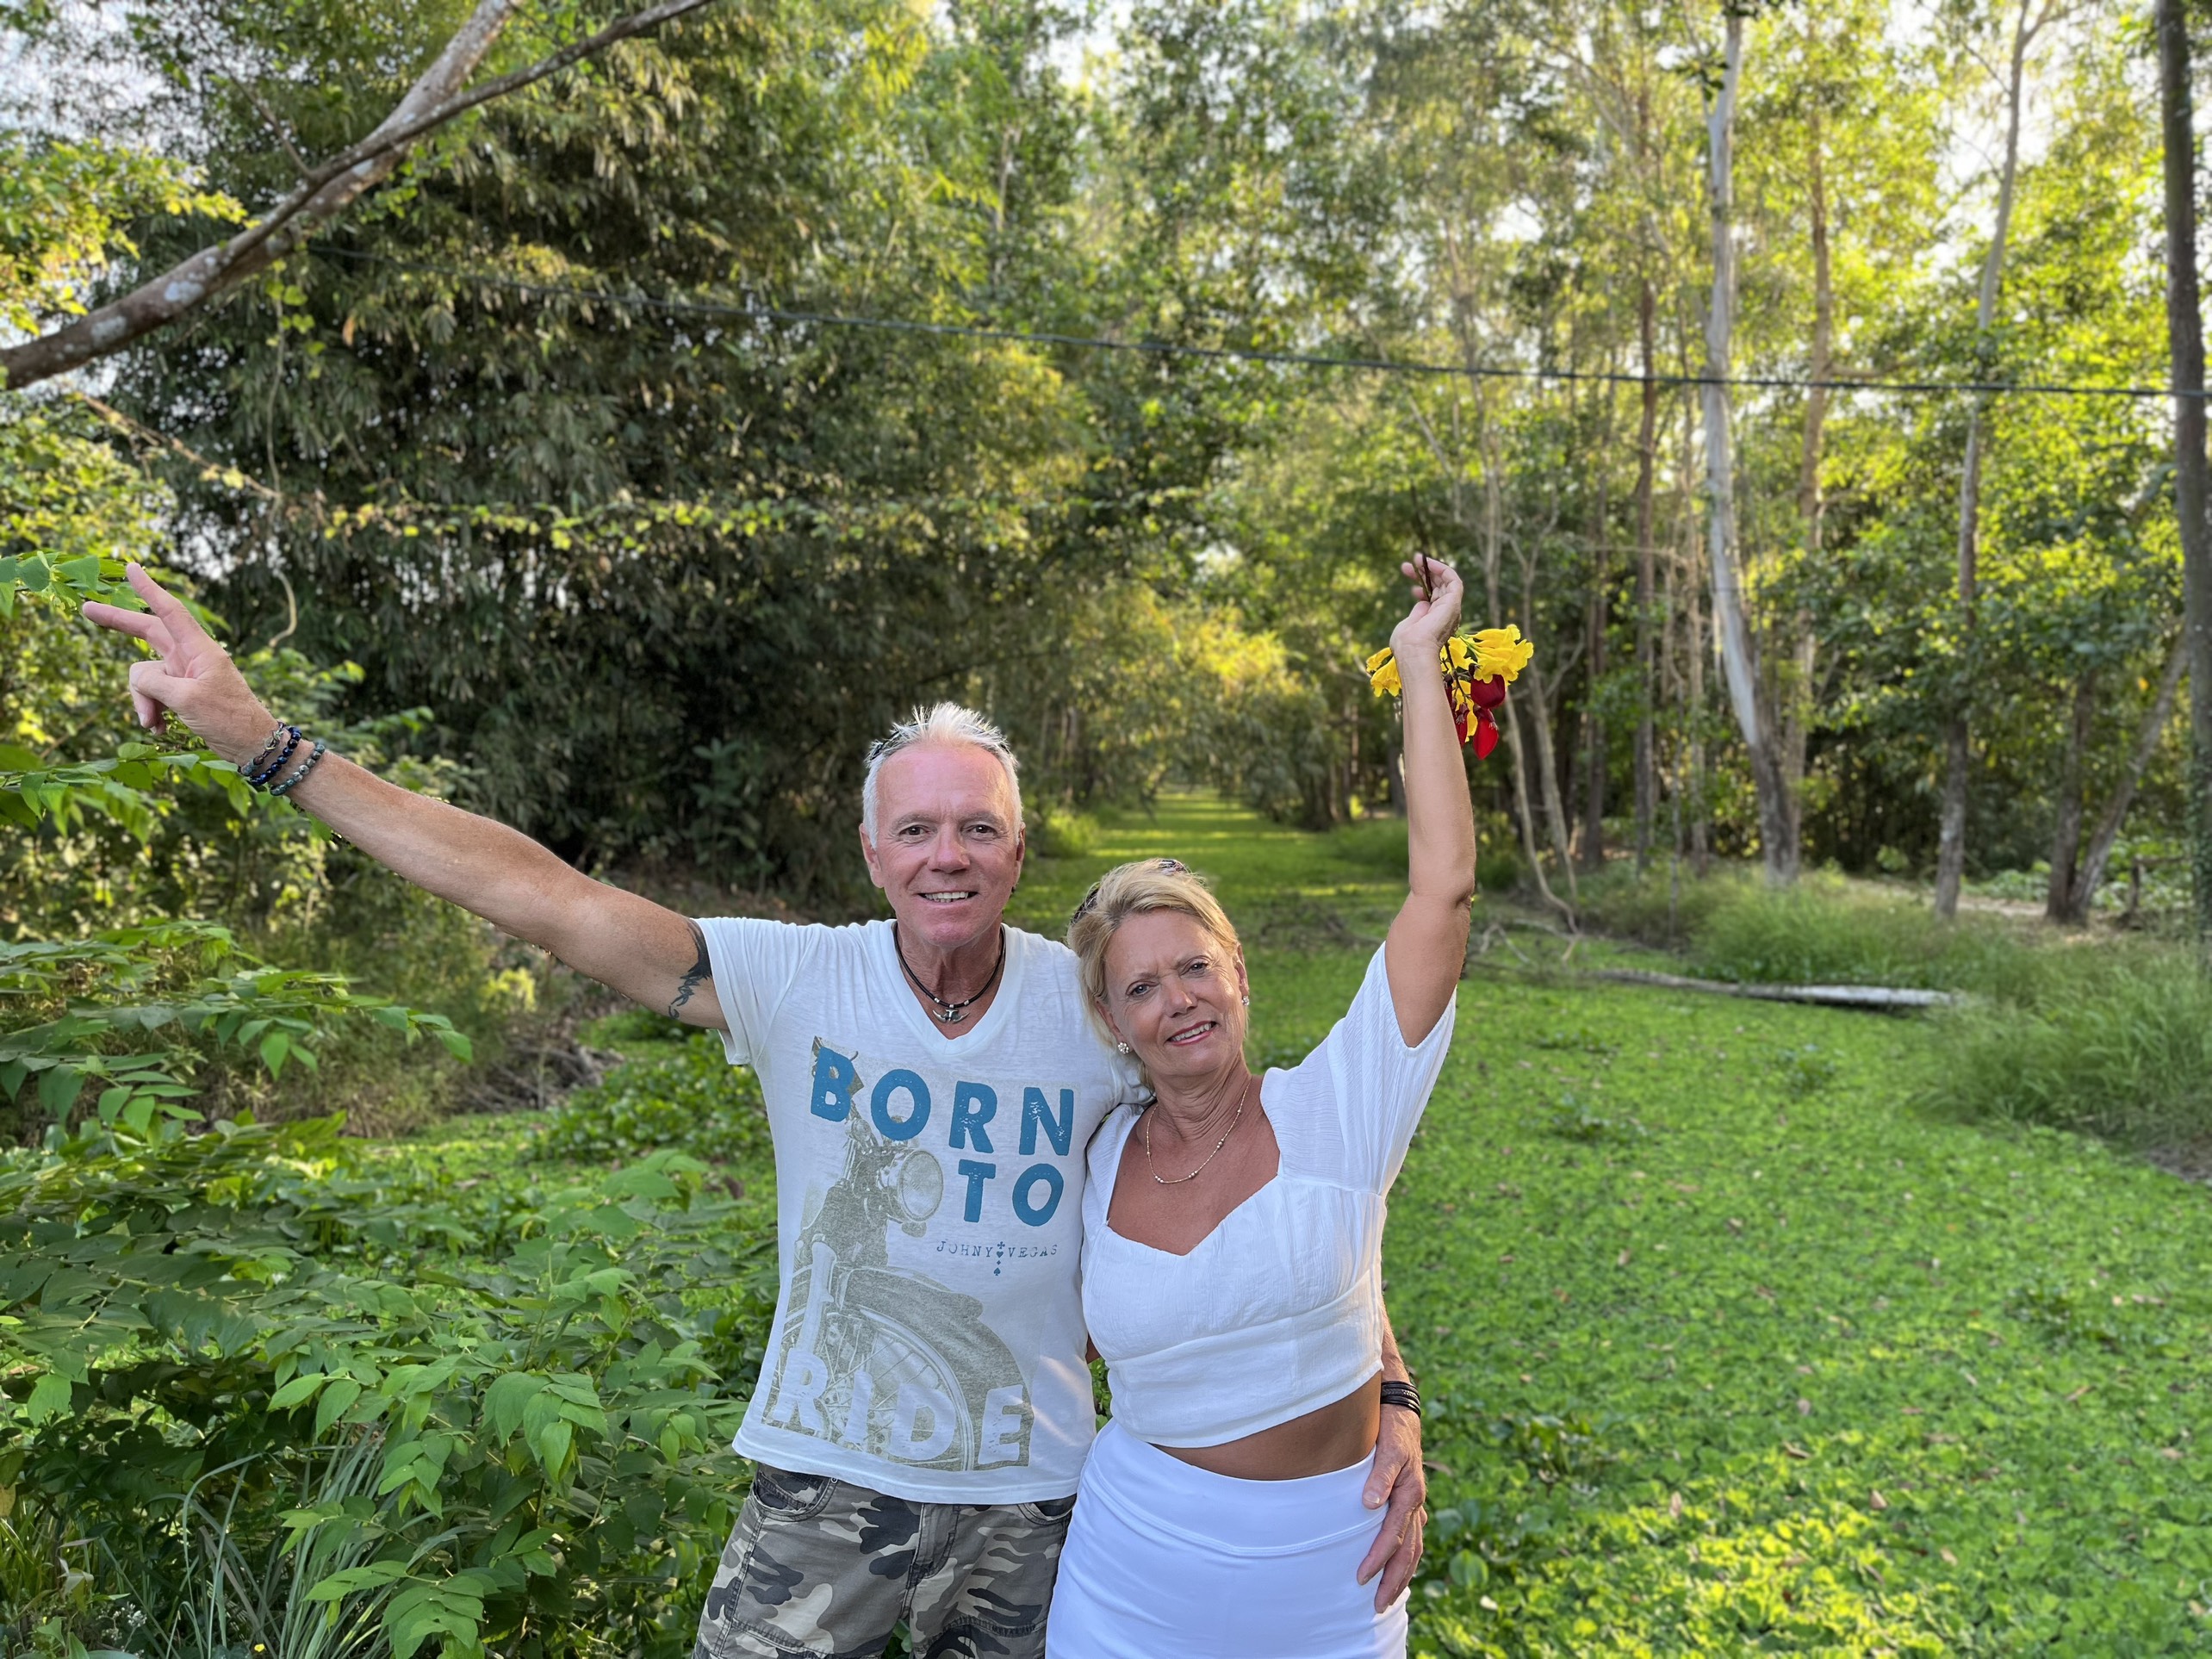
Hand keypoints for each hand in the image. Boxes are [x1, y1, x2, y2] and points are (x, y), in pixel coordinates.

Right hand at [81, 564, 275, 763]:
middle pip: (147, 633)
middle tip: (87, 609)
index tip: (133, 568)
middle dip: (118, 624)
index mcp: (199, 649)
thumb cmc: (228, 718)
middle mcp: (190, 656)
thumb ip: (154, 683)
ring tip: (154, 722)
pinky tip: (160, 728)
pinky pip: (152, 695)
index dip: (149, 589)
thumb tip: (137, 678)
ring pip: (144, 676)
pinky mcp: (180, 692)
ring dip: (143, 701)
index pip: (169, 611)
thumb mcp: (186, 698)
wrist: (250, 744)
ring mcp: (184, 674)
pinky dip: (152, 711)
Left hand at [1356, 1403, 1427, 1609]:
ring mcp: (1415, 1503)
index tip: (1360, 1578)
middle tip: (1376, 1605)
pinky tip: (1399, 1568)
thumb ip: (1379, 1476)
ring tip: (1387, 1597)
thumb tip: (1370, 1505)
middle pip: (1408, 1551)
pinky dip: (1406, 1556)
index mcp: (1410, 1494)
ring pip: (1414, 1547)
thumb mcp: (1387, 1448)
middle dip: (1393, 1580)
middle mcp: (1416, 1503)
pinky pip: (1412, 1536)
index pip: (1393, 1536)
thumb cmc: (1391, 1428)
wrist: (1400, 1408)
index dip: (1377, 1559)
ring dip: (1402, 1575)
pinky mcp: (1410, 1500)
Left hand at [1390, 555, 1463, 661]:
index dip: (1421, 582)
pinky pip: (1453, 580)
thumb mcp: (1410, 624)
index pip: (1432, 596)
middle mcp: (1445, 614)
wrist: (1413, 650)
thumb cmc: (1406, 642)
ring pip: (1446, 581)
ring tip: (1416, 559)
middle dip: (1424, 572)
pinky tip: (1429, 563)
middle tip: (1409, 563)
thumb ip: (1417, 613)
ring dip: (1431, 567)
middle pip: (1439, 586)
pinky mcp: (1453, 603)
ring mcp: (1450, 608)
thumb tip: (1422, 601)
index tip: (1408, 573)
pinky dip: (1443, 569)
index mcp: (1435, 620)